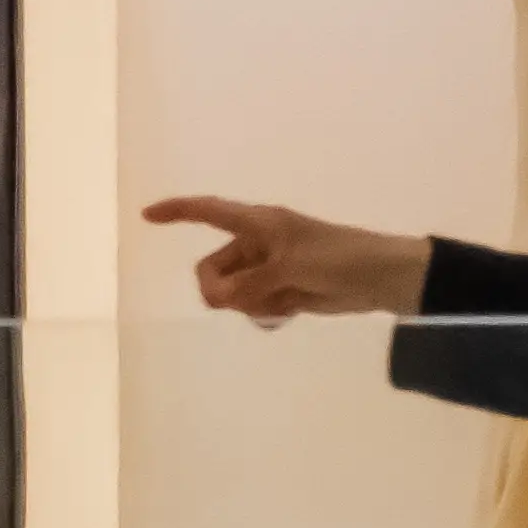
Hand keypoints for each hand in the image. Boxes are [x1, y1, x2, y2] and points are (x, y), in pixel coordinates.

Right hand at [148, 195, 432, 324]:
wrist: (381, 278)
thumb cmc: (339, 259)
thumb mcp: (291, 267)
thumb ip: (251, 284)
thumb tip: (221, 300)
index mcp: (260, 223)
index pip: (210, 212)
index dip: (178, 212)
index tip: (146, 216)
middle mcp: (259, 243)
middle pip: (212, 268)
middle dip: (220, 290)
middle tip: (241, 301)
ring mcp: (269, 269)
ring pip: (231, 292)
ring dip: (247, 304)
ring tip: (282, 303)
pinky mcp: (282, 291)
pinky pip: (252, 306)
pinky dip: (262, 314)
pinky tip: (286, 316)